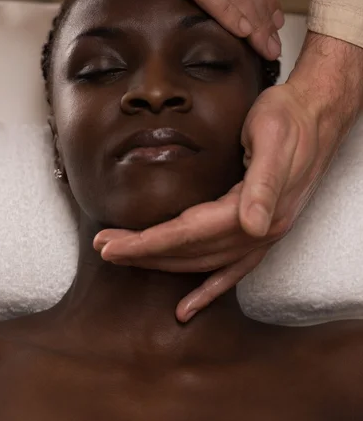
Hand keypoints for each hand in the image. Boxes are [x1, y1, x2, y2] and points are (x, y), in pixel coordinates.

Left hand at [94, 32, 362, 321]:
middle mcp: (260, 231)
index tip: (111, 246)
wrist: (316, 115)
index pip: (189, 234)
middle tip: (105, 249)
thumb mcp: (274, 138)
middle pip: (191, 252)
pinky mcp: (263, 231)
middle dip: (144, 254)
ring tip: (128, 261)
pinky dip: (209, 290)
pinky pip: (233, 270)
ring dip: (165, 266)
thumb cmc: (288, 119)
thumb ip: (265, 183)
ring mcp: (263, 235)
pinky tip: (189, 305)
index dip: (148, 243)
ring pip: (204, 263)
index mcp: (257, 209)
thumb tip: (255, 227)